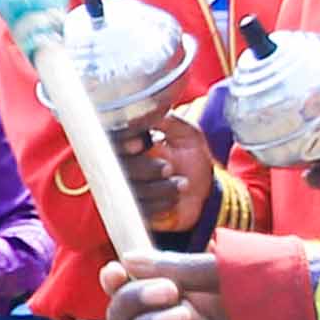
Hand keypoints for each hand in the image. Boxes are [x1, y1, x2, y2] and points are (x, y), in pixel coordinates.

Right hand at [106, 259, 245, 319]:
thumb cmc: (277, 300)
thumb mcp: (224, 274)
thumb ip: (177, 268)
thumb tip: (127, 260)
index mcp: (184, 298)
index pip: (133, 295)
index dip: (117, 285)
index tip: (115, 272)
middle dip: (132, 302)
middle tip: (169, 293)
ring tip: (183, 318)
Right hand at [119, 105, 216, 238]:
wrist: (205, 191)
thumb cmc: (194, 157)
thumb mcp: (186, 133)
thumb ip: (166, 120)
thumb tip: (150, 107)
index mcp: (133, 142)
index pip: (114, 139)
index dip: (123, 141)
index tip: (141, 144)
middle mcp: (126, 165)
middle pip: (119, 167)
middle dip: (146, 168)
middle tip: (169, 168)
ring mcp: (129, 189)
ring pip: (130, 190)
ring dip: (158, 189)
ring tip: (182, 185)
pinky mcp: (136, 211)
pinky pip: (139, 211)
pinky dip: (159, 205)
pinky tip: (174, 200)